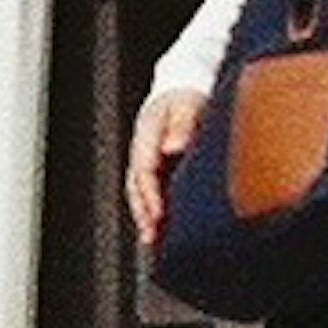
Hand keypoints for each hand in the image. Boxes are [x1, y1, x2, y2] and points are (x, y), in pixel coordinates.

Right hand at [126, 79, 203, 252]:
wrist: (186, 86)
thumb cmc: (189, 96)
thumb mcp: (188, 105)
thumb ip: (183, 125)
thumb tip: (173, 147)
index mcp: (147, 134)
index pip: (144, 170)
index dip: (150, 195)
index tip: (158, 216)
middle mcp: (144, 149)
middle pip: (137, 186)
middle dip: (144, 213)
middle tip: (153, 238)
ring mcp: (149, 158)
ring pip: (142, 192)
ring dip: (147, 216)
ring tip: (155, 241)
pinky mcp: (159, 166)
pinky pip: (154, 191)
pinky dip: (156, 210)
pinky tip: (165, 229)